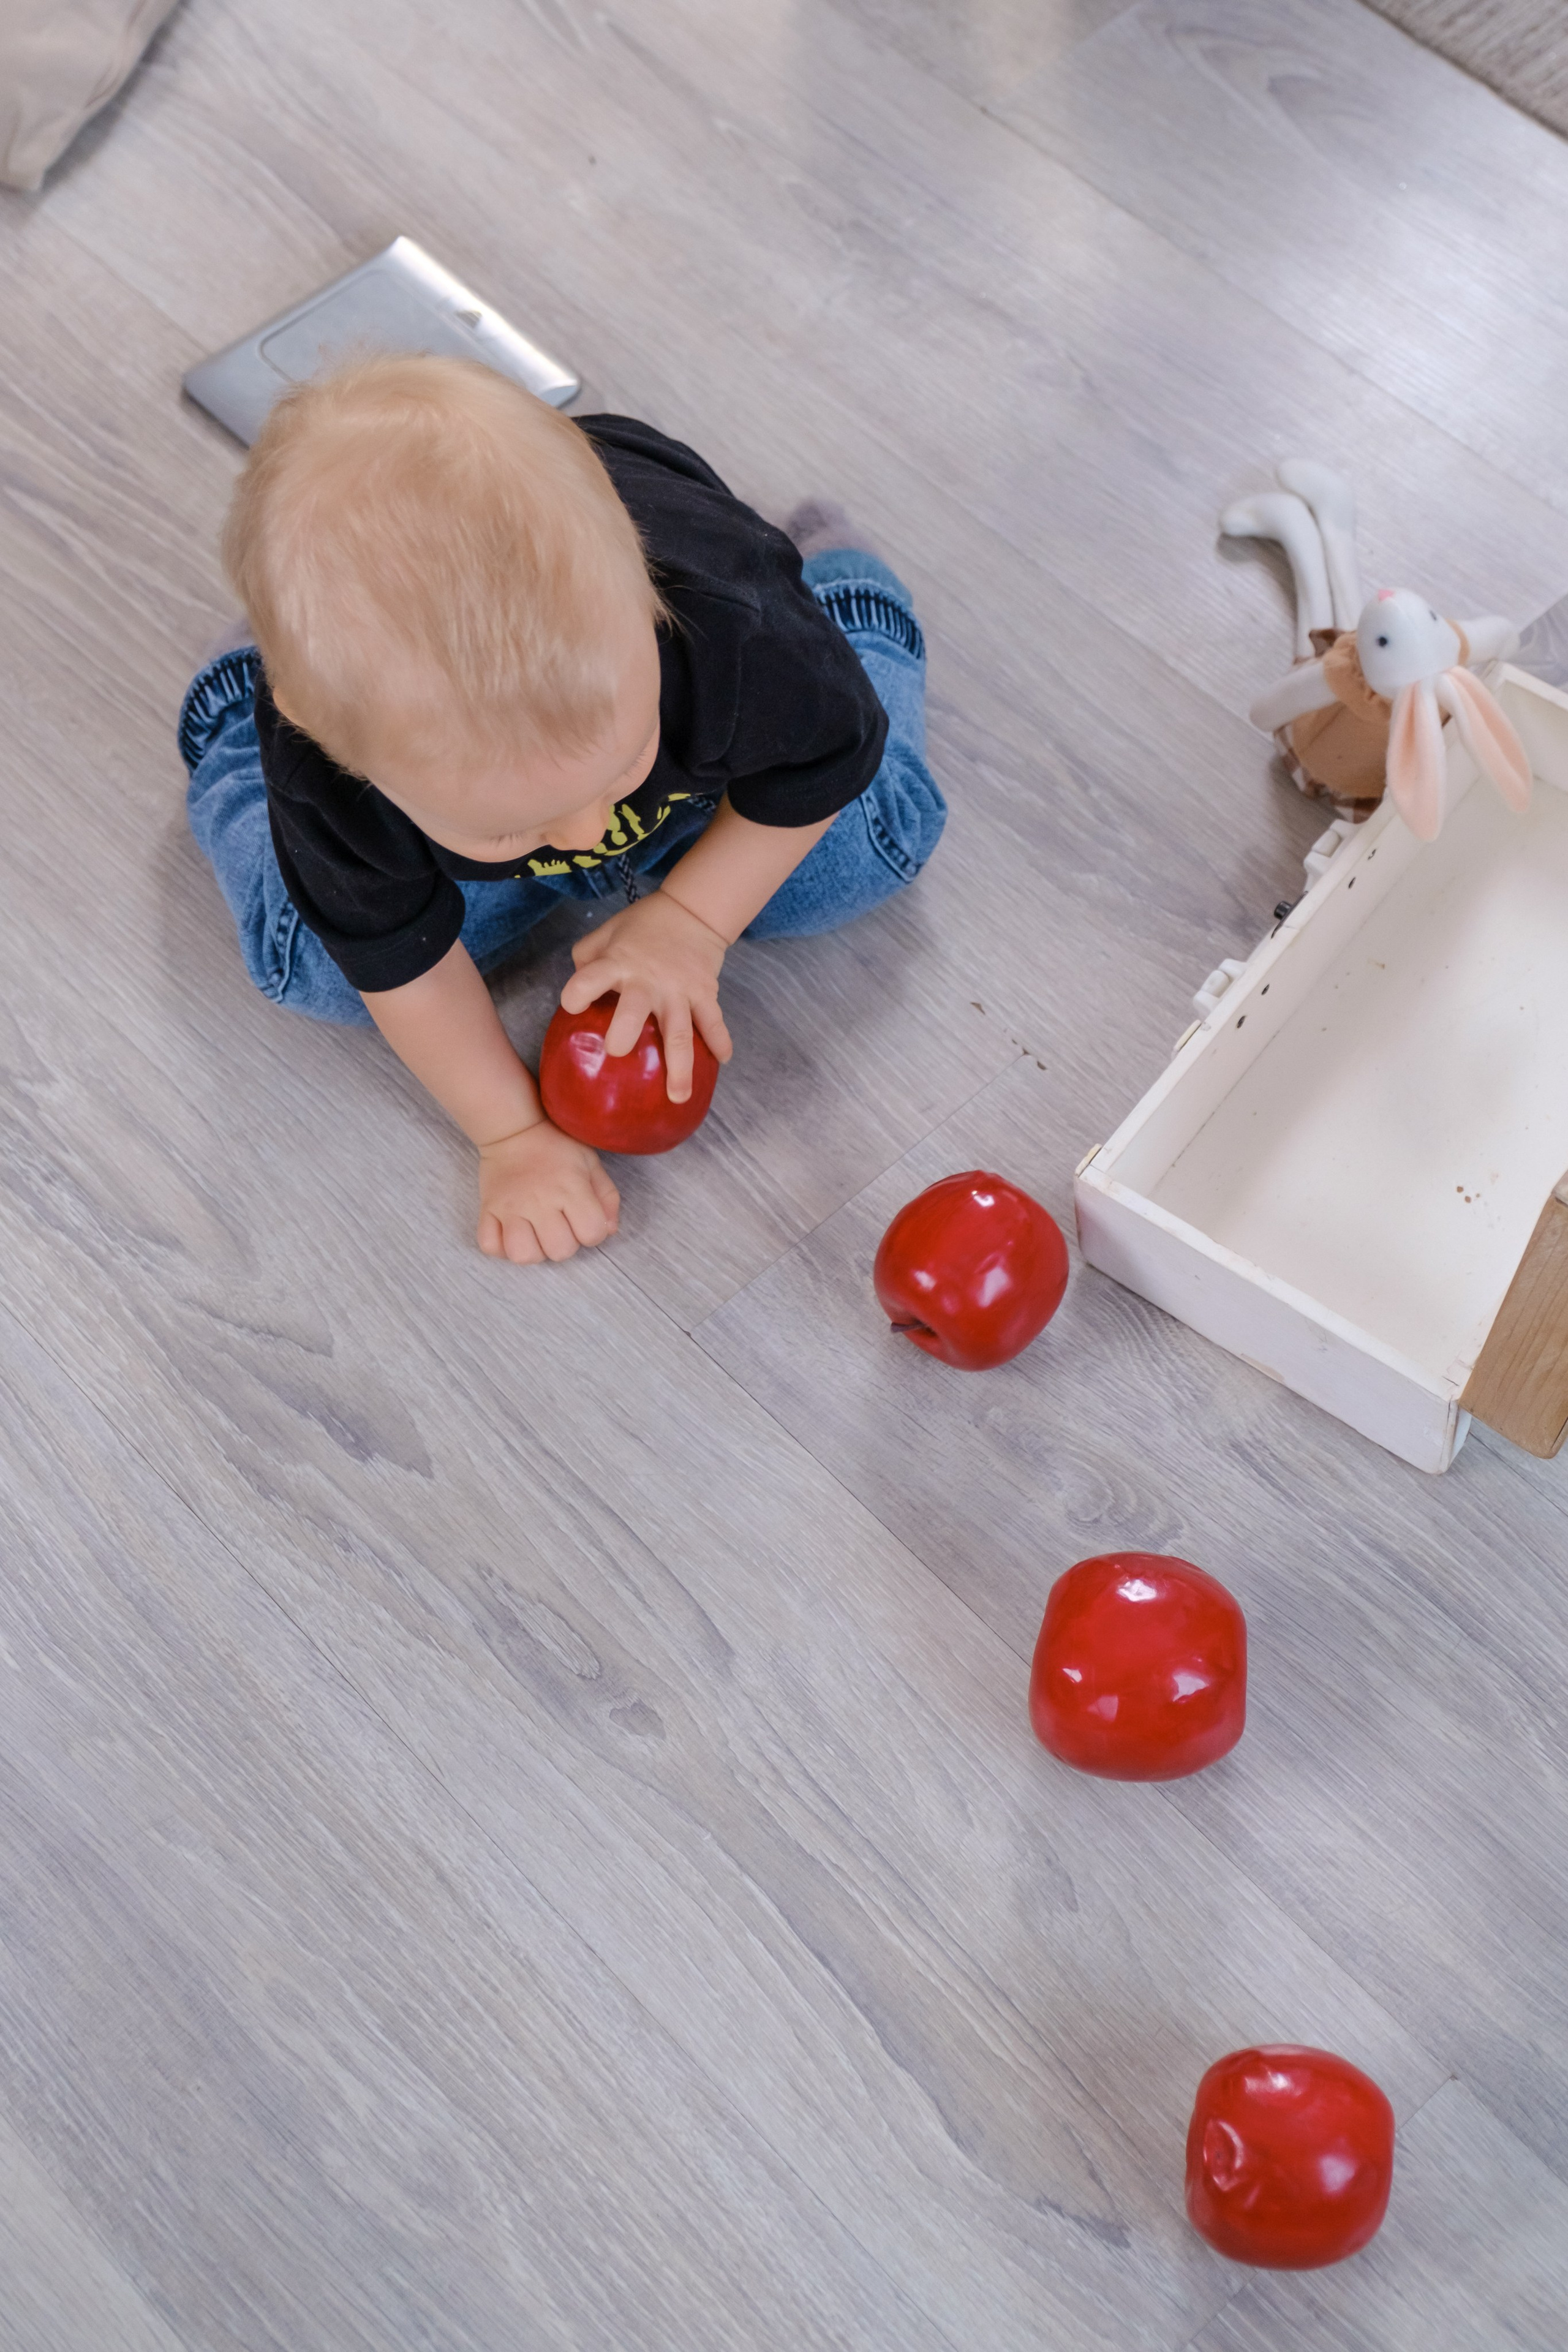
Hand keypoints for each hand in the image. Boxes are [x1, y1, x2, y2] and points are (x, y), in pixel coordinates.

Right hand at [477, 1119, 619, 1263]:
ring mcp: (511, 1207)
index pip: (592, 1234)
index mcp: (570, 1188)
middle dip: (565, 1244)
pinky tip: (512, 1234)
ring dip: (533, 1251)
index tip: (584, 1219)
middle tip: (560, 1225)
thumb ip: (607, 1196)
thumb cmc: (556, 1147)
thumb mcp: (590, 1162)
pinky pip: (490, 1245)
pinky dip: (501, 1248)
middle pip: (559, 1251)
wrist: (514, 1130)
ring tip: (536, 1234)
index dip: (593, 1232)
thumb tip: (609, 1229)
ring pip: (523, 1255)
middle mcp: (540, 1200)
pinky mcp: (488, 1210)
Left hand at [561, 889, 733, 1101]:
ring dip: (681, 1066)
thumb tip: (576, 997)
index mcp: (618, 963)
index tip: (572, 1007)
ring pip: (680, 1032)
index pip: (589, 979)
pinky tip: (722, 1061)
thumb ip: (587, 960)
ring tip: (678, 1097)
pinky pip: (713, 1022)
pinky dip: (720, 1042)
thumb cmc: (641, 927)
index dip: (577, 993)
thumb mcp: (606, 934)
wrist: (691, 912)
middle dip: (624, 1033)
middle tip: (617, 1055)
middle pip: (635, 1011)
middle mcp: (647, 980)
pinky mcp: (704, 993)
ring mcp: (679, 990)